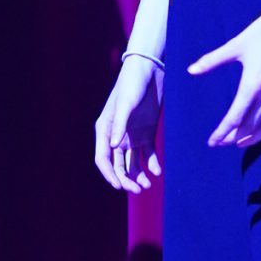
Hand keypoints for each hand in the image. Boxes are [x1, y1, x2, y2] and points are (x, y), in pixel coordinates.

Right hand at [94, 55, 163, 193]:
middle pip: (118, 165)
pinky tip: (157, 172)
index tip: (119, 187)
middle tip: (138, 190)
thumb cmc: (132, 84)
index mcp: (105, 129)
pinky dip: (151, 164)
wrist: (149, 70)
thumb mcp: (126, 103)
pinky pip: (148, 154)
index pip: (103, 158)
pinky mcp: (147, 133)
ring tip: (147, 185)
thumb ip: (120, 124)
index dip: (110, 174)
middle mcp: (116, 135)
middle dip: (126, 179)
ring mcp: (132, 135)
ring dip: (138, 175)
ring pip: (132, 163)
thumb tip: (113, 147)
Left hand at [188, 1, 260, 148]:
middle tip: (223, 142)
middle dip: (235, 137)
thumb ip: (212, 61)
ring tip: (242, 142)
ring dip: (255, 136)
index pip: (235, 118)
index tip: (212, 142)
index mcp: (252, 84)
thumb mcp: (235, 46)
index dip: (222, 132)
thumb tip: (191, 70)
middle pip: (251, 125)